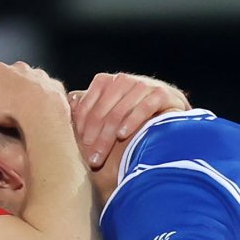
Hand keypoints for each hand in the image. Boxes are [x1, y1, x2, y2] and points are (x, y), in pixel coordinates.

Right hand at [0, 60, 70, 131]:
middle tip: (6, 106)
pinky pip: (48, 89)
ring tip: (24, 110)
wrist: (40, 115)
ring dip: (28, 90)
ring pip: (31, 80)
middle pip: (10, 74)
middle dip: (8, 86)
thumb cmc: (6, 109)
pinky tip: (41, 110)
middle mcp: (19, 67)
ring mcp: (38, 75)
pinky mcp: (54, 86)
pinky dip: (45, 97)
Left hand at [69, 73, 188, 170]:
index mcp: (108, 83)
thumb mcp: (110, 117)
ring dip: (108, 135)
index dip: (81, 124)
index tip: (78, 146)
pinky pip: (144, 106)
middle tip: (90, 159)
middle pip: (103, 109)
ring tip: (101, 155)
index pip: (88, 101)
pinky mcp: (162, 94)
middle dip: (95, 136)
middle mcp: (124, 81)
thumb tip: (67, 105)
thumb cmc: (135, 122)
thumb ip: (90, 112)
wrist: (173, 119)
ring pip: (120, 110)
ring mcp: (143, 85)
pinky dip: (132, 121)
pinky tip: (123, 135)